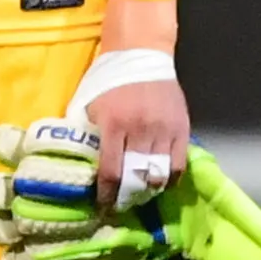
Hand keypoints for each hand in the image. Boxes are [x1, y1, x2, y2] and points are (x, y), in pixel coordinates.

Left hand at [84, 73, 190, 215]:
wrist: (141, 53)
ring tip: (140, 195)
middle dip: (127, 197)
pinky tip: (160, 182)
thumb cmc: (109, 79)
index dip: (106, 195)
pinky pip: (178, 164)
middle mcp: (140, 130)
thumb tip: (79, 162)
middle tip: (121, 205)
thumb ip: (85, 131)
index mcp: (113, 124)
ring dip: (147, 191)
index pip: (111, 172)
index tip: (102, 206)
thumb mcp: (88, 103)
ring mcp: (163, 130)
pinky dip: (169, 179)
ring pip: (158, 175)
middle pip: (136, 178)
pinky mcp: (181, 128)